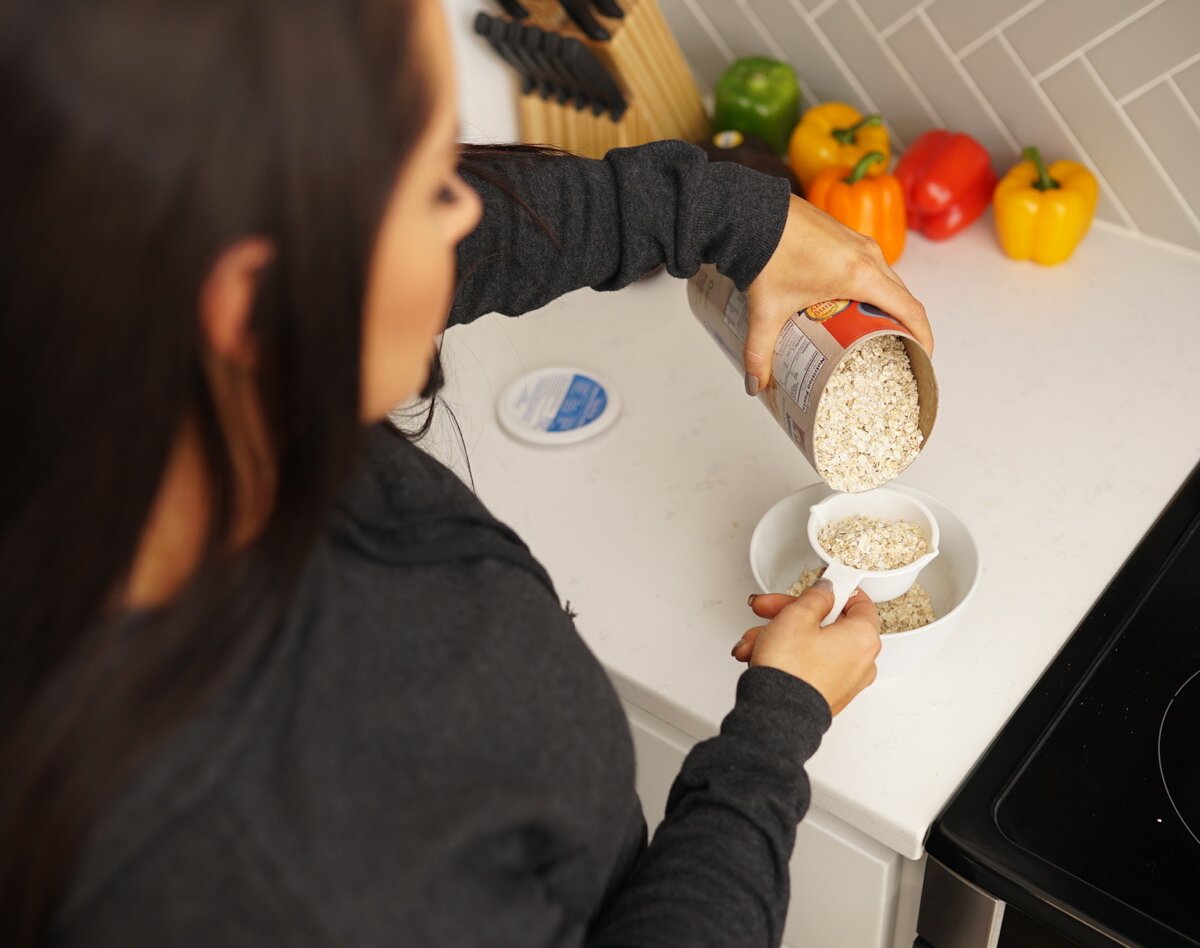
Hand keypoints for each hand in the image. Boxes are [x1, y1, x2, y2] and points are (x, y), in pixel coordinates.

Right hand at [731, 584, 880, 714]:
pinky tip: (759, 653)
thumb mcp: (797, 616)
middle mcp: (861, 661)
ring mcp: (845, 681)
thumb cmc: (790, 669)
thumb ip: (816, 596)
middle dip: (790, 613)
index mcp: (863, 637)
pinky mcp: (827, 694)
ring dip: (780, 635)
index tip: (818, 584)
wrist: (776, 715)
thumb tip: (825, 590)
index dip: (835, 589)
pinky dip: (787, 656)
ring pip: (812, 644)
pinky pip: (809, 664)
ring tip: (752, 639)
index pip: (859, 601)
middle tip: (767, 608)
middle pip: (827, 623)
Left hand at [742, 194, 932, 393]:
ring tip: (874, 331)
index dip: (923, 336)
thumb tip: (756, 384)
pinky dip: (873, 287)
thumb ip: (760, 352)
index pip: (910, 309)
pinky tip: (853, 304)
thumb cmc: (766, 253)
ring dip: (888, 305)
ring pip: (887, 280)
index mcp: (861, 275)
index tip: (923, 357)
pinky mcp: (846, 235)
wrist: (751, 213)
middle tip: (895, 351)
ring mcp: (859, 241)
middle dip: (904, 325)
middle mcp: (868, 255)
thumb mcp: (766, 311)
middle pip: (902, 297)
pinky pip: (872, 265)